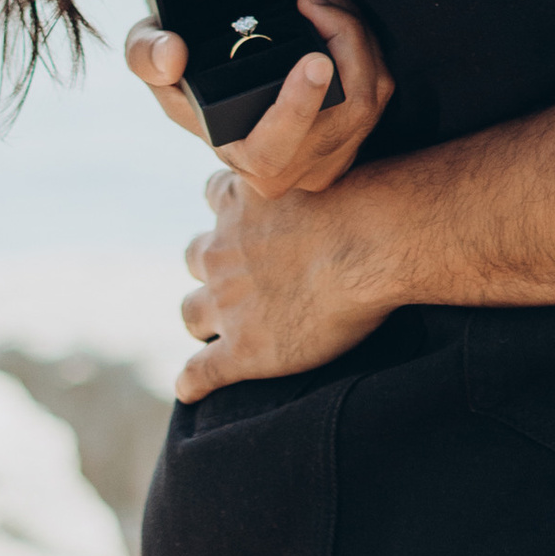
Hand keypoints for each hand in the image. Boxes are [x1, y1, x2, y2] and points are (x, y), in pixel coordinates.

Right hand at [124, 0, 393, 196]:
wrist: (225, 82)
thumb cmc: (187, 73)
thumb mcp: (150, 59)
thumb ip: (147, 55)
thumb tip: (173, 54)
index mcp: (246, 159)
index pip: (276, 150)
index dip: (299, 108)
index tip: (315, 60)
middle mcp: (296, 167)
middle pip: (346, 110)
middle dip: (342, 39)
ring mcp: (334, 151)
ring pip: (370, 93)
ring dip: (352, 30)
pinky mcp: (360, 129)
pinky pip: (380, 83)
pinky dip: (364, 39)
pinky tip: (334, 9)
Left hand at [175, 163, 389, 400]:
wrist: (364, 244)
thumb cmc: (356, 200)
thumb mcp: (320, 167)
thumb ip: (305, 176)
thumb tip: (325, 173)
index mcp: (237, 203)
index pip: (216, 197)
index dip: (231, 212)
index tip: (249, 219)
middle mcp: (221, 251)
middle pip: (196, 257)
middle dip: (212, 267)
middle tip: (241, 277)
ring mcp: (226, 303)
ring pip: (191, 313)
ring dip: (202, 317)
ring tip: (220, 329)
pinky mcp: (241, 350)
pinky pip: (200, 372)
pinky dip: (192, 382)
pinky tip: (190, 388)